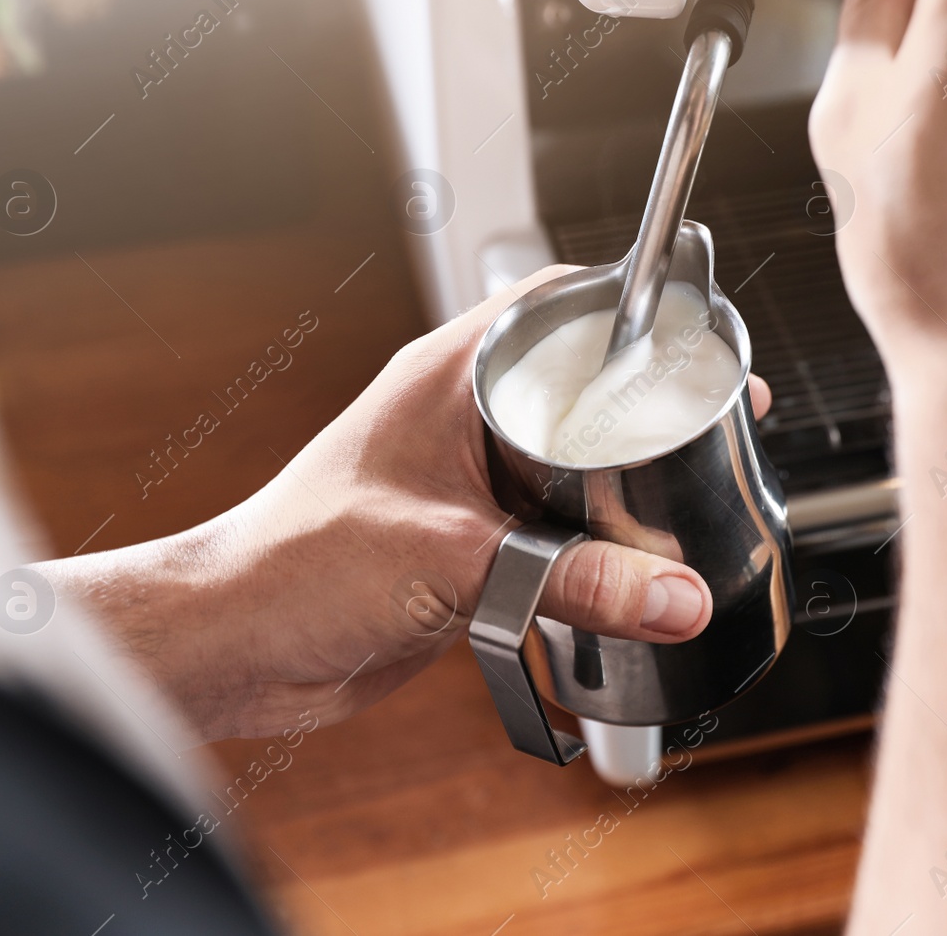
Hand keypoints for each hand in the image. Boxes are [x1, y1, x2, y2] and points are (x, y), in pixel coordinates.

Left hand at [46, 266, 771, 740]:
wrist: (237, 643)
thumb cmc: (295, 566)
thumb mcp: (453, 559)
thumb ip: (572, 579)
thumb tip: (673, 593)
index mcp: (448, 380)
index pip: (554, 302)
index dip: (632, 307)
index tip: (697, 333)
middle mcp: (458, 419)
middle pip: (575, 385)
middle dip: (643, 404)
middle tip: (709, 423)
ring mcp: (463, 482)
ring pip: (566, 462)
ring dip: (618, 483)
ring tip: (684, 497)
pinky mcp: (467, 543)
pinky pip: (547, 529)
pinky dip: (588, 544)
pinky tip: (625, 570)